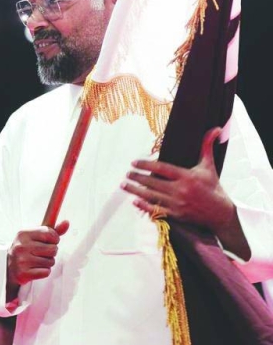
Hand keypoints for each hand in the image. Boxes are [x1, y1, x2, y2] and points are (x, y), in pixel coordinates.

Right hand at [6, 220, 68, 300]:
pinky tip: (35, 269)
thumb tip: (67, 223)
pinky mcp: (23, 273)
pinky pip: (46, 272)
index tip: (50, 242)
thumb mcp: (36, 237)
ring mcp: (21, 260)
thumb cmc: (26, 249)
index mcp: (23, 234)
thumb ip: (52, 231)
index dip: (54, 239)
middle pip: (53, 249)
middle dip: (51, 253)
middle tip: (41, 253)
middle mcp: (21, 246)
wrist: (10, 266)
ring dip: (48, 263)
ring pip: (51, 262)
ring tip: (37, 261)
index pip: (49, 233)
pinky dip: (44, 272)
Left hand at [121, 127, 249, 258]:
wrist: (221, 213)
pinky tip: (134, 201)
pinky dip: (144, 206)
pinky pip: (156, 210)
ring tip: (124, 185)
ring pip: (150, 196)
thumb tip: (214, 129)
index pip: (161, 168)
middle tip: (127, 173)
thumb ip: (206, 147)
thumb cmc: (213, 187)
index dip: (145, 165)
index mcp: (187, 177)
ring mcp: (177, 204)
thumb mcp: (209, 166)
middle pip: (152, 182)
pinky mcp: (176, 215)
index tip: (133, 162)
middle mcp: (181, 190)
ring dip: (135, 190)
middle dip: (136, 177)